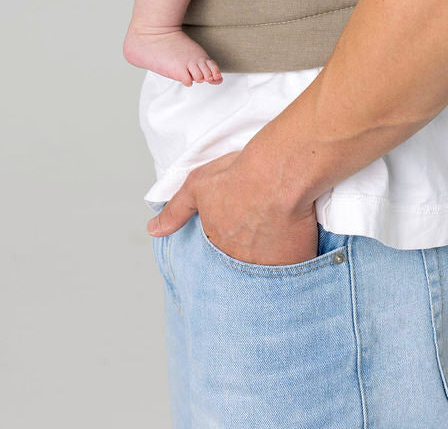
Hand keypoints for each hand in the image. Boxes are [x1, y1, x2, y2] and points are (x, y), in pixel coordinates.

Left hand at [146, 149, 319, 265]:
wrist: (280, 173)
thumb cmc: (240, 174)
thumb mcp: (198, 185)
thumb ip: (176, 210)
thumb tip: (153, 230)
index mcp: (215, 245)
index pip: (214, 259)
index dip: (223, 249)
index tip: (231, 243)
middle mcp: (239, 263)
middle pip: (239, 270)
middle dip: (244, 264)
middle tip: (253, 248)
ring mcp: (267, 268)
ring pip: (265, 275)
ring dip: (267, 268)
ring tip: (273, 252)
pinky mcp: (294, 265)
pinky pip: (292, 273)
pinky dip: (292, 268)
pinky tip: (294, 254)